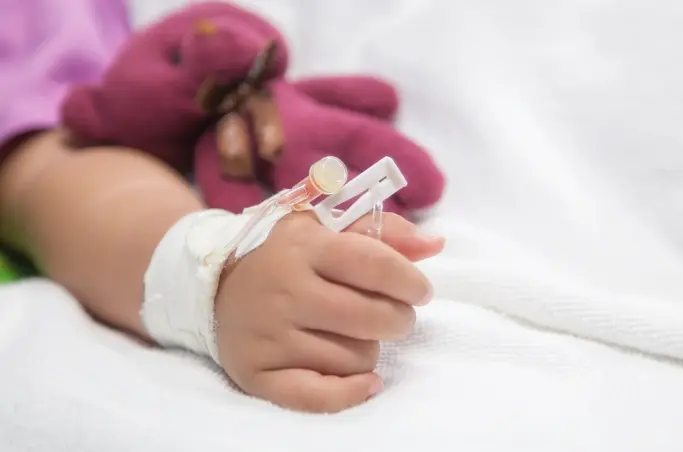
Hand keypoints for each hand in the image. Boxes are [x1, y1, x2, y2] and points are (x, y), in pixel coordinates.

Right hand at [214, 211, 443, 411]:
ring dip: (368, 349)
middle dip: (398, 318)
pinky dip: (351, 392)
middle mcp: (284, 291)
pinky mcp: (258, 372)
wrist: (212, 285)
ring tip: (353, 334)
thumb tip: (434, 245)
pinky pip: (319, 396)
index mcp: (304, 247)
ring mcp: (269, 335)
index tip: (420, 290)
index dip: (410, 281)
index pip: (374, 265)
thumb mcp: (326, 227)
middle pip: (372, 317)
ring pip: (355, 357)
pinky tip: (367, 380)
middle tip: (393, 315)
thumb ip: (384, 231)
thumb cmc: (284, 253)